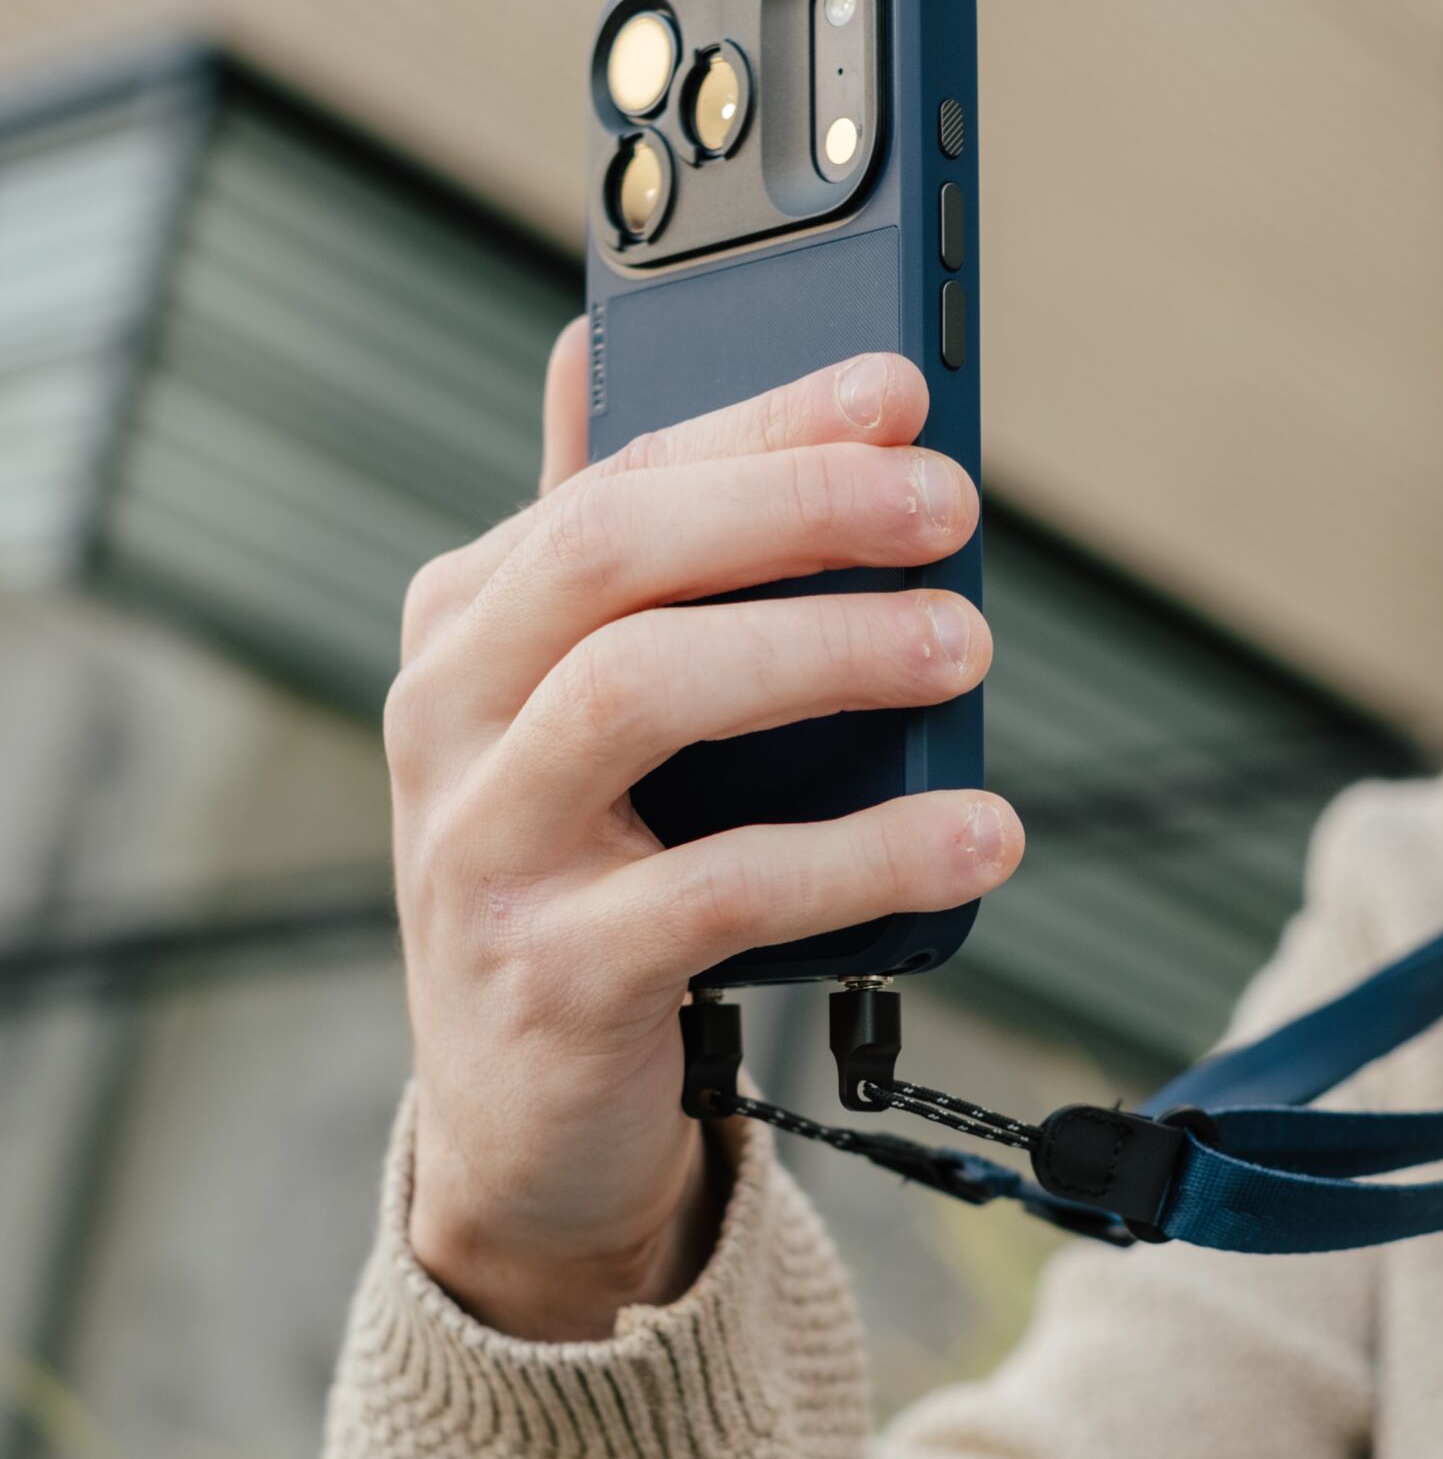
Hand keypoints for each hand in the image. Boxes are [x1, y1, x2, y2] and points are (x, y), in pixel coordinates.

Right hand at [392, 321, 1021, 1337]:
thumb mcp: (573, 697)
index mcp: (471, 621)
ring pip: (645, 690)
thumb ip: (600, 539)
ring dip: (829, 649)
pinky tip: (975, 834)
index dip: (765, 424)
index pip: (618, 477)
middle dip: (797, 506)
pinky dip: (865, 853)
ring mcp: (484, 846)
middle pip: (614, 555)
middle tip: (946, 505)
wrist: (527, 1111)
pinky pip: (723, 888)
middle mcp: (450, 713)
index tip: (899, 390)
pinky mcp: (554, 974)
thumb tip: (589, 347)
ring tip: (964, 644)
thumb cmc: (583, 869)